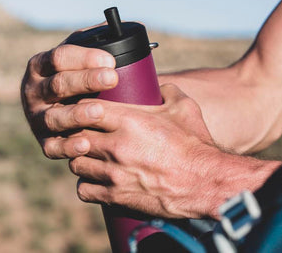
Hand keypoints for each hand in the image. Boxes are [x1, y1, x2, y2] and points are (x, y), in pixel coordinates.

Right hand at [21, 26, 118, 157]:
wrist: (67, 114)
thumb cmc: (79, 79)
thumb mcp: (80, 58)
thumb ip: (93, 42)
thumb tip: (115, 29)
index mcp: (41, 65)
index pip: (59, 58)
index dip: (84, 58)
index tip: (110, 59)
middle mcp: (34, 91)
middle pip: (58, 85)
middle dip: (86, 81)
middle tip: (112, 78)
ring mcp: (37, 118)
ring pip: (54, 117)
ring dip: (77, 115)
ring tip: (99, 111)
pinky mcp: (45, 143)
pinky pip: (53, 148)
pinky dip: (68, 148)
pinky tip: (85, 144)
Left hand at [52, 84, 277, 218]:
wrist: (207, 184)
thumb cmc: (196, 144)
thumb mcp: (184, 107)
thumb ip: (166, 90)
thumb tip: (157, 84)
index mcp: (129, 120)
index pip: (85, 107)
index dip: (82, 109)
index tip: (86, 112)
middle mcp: (116, 146)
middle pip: (75, 136)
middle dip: (78, 135)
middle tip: (87, 135)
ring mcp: (113, 173)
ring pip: (76, 163)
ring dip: (81, 159)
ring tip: (92, 157)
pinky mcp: (115, 197)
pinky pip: (83, 189)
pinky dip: (87, 185)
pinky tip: (96, 180)